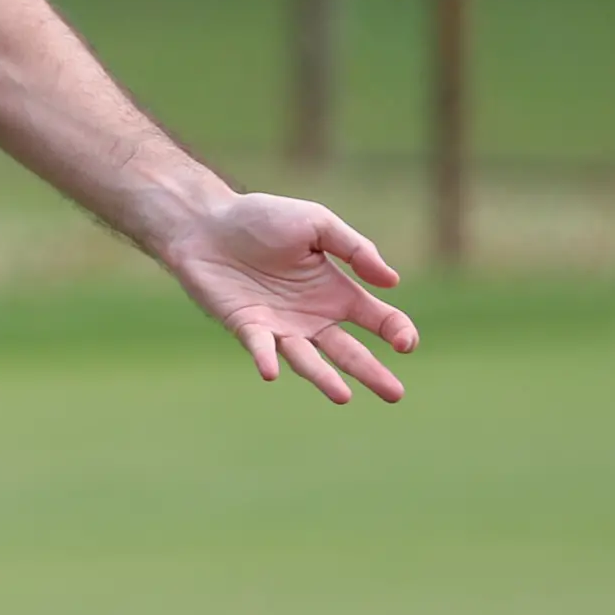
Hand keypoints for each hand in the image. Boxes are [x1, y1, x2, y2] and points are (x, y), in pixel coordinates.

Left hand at [163, 194, 416, 403]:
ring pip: (308, 359)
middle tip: (395, 394)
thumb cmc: (263, 218)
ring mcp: (280, 326)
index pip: (376, 319)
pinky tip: (272, 371)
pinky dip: (266, 359)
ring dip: (323, 378)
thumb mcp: (317, 223)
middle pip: (348, 351)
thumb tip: (392, 281)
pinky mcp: (247, 327)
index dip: (396, 331)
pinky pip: (260, 348)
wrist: (207, 221)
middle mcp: (312, 317)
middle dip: (371, 372)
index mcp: (336, 292)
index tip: (406, 343)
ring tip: (343, 397)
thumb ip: (354, 248)